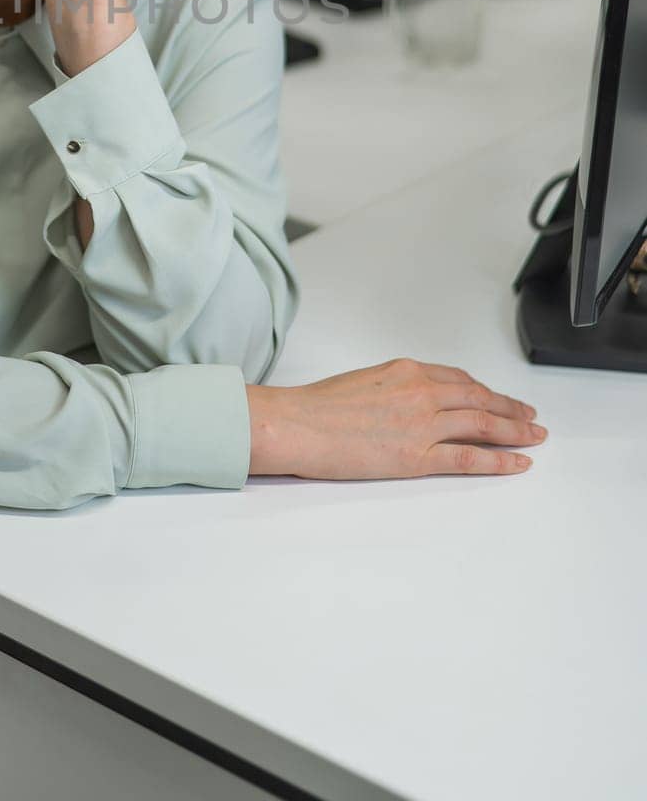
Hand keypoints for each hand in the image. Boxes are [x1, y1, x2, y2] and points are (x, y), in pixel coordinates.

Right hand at [246, 358, 546, 479]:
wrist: (298, 424)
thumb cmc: (318, 406)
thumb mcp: (363, 380)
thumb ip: (394, 388)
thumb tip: (409, 402)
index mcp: (407, 370)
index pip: (460, 380)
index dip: (486, 391)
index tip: (500, 399)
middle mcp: (421, 392)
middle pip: (480, 399)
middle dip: (511, 409)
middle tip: (532, 418)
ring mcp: (422, 423)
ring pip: (483, 424)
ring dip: (515, 431)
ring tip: (535, 438)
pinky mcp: (417, 456)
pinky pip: (469, 457)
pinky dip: (499, 460)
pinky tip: (518, 463)